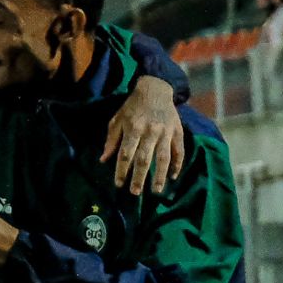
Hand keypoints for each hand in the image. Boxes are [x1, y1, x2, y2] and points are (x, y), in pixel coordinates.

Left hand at [100, 75, 183, 193]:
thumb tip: (103, 160)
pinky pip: (179, 150)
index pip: (126, 154)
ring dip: (160, 175)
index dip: (122, 170)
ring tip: (155, 190)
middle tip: (135, 193)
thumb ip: (111, 140)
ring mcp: (166, 132)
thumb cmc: (132, 107)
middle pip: (144, 158)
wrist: (155, 90)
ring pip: (164, 157)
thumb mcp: (117, 120)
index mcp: (133, 128)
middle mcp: (150, 131)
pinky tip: (173, 176)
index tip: (119, 184)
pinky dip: (177, 164)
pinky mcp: (177, 131)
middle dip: (139, 177)